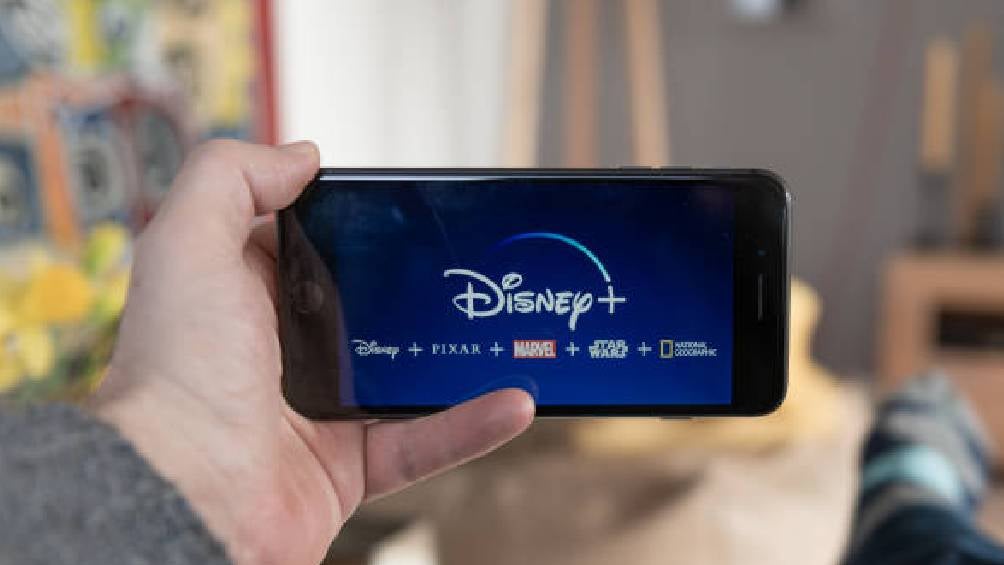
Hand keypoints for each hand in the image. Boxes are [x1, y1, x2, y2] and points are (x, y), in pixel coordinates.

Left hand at [90, 140, 534, 564]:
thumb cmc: (178, 375)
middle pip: (367, 307)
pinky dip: (471, 425)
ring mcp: (320, 409)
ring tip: (507, 328)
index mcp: (244, 297)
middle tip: (470, 264)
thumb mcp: (189, 243)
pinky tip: (513, 401)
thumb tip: (301, 156)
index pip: (308, 244)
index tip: (403, 209)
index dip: (350, 223)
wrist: (187, 497)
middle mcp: (282, 351)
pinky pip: (424, 442)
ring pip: (407, 374)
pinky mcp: (350, 465)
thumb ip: (231, 177)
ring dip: (459, 356)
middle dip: (416, 288)